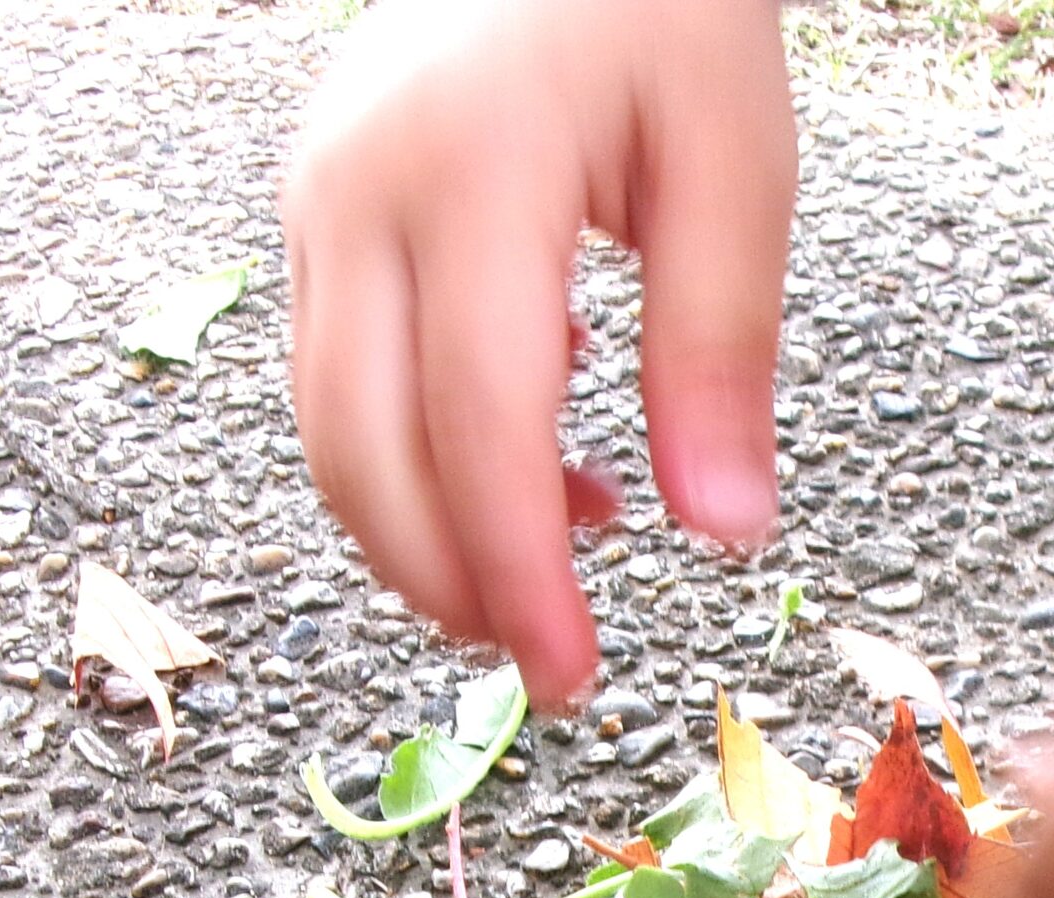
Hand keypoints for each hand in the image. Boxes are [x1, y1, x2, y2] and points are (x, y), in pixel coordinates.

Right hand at [282, 0, 795, 707]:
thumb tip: (726, 536)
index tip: (575, 674)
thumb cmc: (662, 7)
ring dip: (428, 541)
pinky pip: (339, 383)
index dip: (519, 569)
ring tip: (551, 583)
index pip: (478, 422)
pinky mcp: (319, 219)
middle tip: (558, 669)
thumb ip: (721, 354)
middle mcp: (359, 194)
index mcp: (471, 172)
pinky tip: (534, 478)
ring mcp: (320, 205)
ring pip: (333, 431)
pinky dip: (416, 468)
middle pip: (368, 449)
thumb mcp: (734, 166)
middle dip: (454, 584)